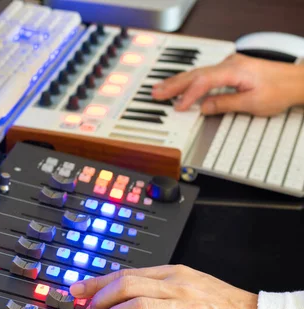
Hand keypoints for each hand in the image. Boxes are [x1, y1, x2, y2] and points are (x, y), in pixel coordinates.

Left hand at [69, 265, 258, 308]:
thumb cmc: (221, 303)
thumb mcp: (188, 282)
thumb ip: (157, 284)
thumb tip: (124, 288)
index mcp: (173, 273)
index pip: (127, 273)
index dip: (99, 281)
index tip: (79, 288)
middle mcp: (176, 286)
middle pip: (127, 285)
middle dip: (100, 297)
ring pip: (138, 307)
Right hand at [152, 54, 303, 115]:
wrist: (297, 82)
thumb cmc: (280, 90)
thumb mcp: (252, 103)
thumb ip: (224, 104)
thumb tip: (204, 107)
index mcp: (234, 70)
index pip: (203, 82)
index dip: (188, 95)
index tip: (177, 107)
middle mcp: (230, 64)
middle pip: (195, 74)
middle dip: (174, 84)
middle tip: (156, 93)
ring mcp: (230, 65)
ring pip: (198, 72)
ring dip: (179, 81)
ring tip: (161, 89)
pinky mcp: (231, 69)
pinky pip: (204, 74)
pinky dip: (190, 80)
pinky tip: (181, 84)